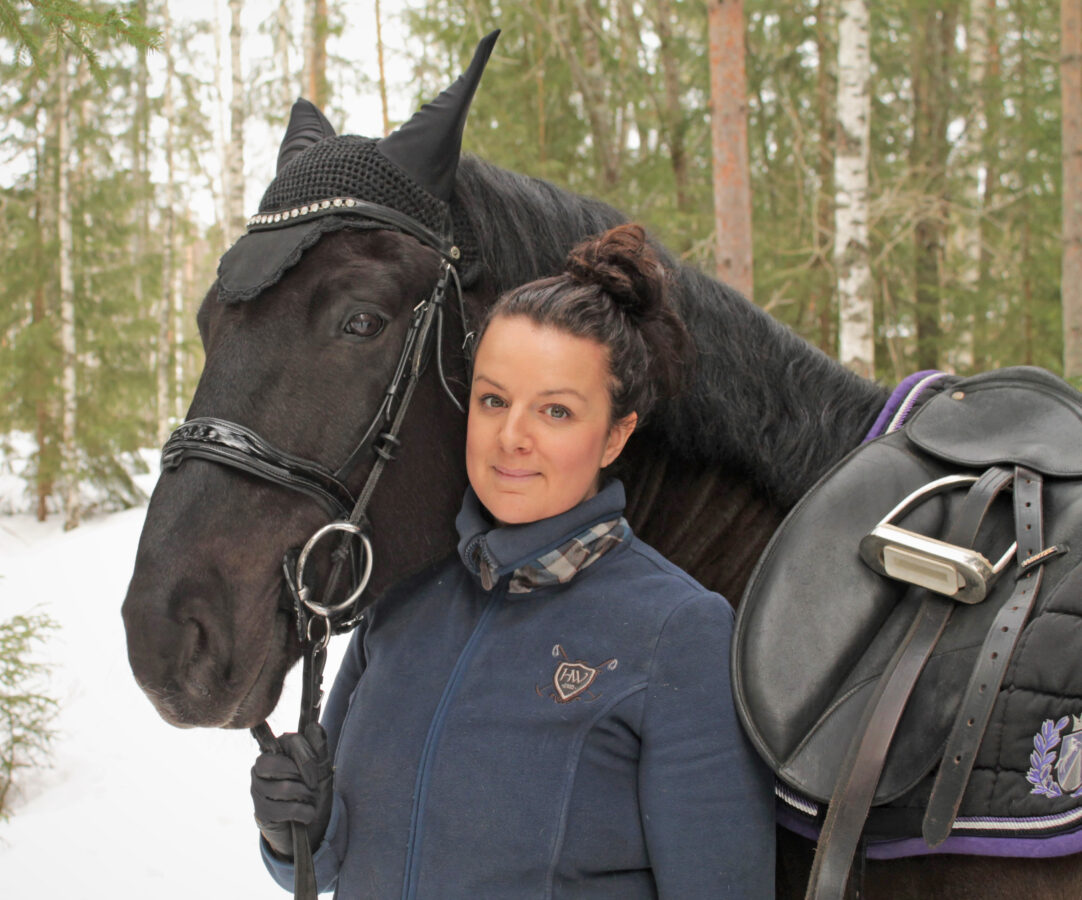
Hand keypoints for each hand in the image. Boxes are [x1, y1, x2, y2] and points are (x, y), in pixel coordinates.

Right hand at [251, 722, 333, 859]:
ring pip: (284, 788)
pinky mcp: (260, 811)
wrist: (310, 824)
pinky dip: (303, 812)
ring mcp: (257, 788)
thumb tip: (314, 725)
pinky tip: (305, 814)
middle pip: (278, 764)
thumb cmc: (313, 789)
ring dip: (305, 797)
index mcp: (277, 749)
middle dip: (302, 778)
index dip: (307, 758)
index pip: (291, 742)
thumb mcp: (321, 767)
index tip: (316, 774)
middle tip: (310, 787)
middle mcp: (261, 765)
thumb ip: (318, 747)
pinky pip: (284, 809)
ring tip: (308, 800)